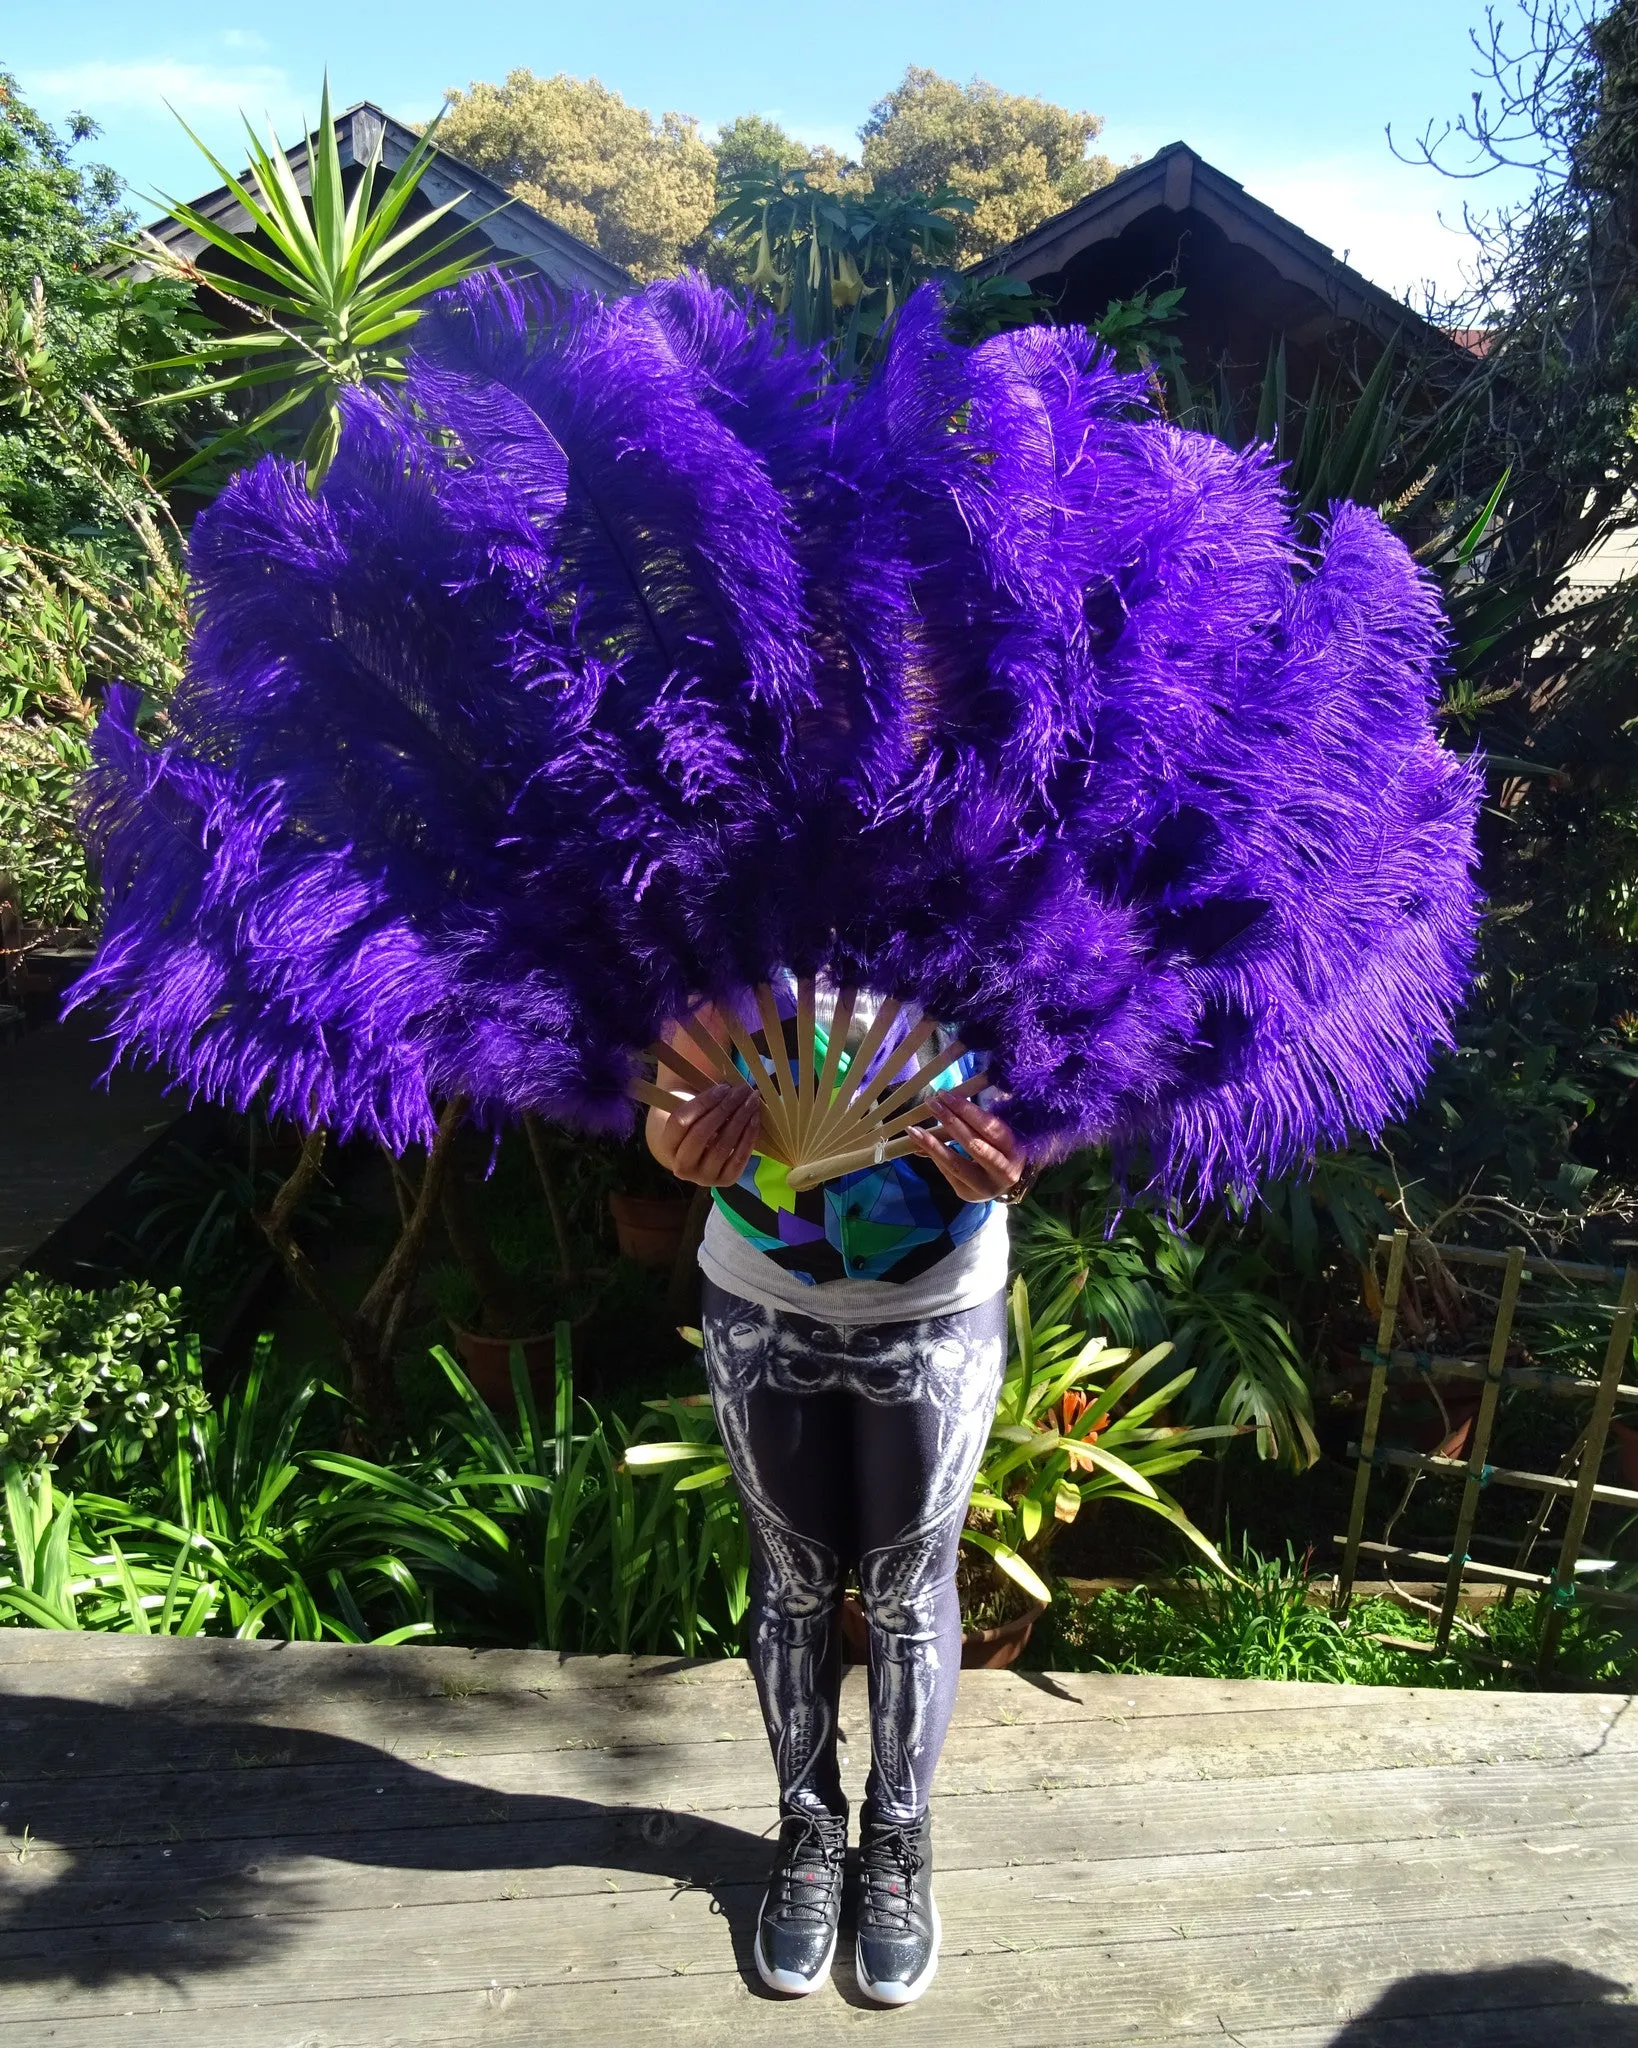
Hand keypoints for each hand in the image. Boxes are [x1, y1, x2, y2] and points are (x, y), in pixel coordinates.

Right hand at [661, 1081, 761, 1187]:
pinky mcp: (724, 1182)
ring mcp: (703, 1178)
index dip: (703, 1102)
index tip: (724, 1087)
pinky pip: (739, 1158)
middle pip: (701, 1134)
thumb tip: (729, 1087)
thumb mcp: (687, 1112)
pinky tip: (755, 1118)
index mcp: (666, 1146)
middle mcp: (681, 1167)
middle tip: (742, 1090)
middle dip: (724, 1109)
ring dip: (739, 1120)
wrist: (699, 1155)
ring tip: (751, 1101)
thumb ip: (701, 1102)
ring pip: (722, 1146)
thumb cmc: (694, 1126)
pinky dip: (749, 1136)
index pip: (680, 1121)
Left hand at [905, 1093, 1027, 1202]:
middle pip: (974, 1145)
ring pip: (956, 1164)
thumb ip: (980, 1120)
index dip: (968, 1111)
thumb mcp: (999, 1135)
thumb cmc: (1001, 1150)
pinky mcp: (967, 1194)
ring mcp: (985, 1187)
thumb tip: (948, 1100)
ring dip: (933, 1144)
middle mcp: (1004, 1172)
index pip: (990, 1128)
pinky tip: (922, 1143)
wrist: (1005, 1183)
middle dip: (950, 1121)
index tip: (947, 1095)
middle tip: (931, 1103)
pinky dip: (935, 1156)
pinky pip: (947, 1172)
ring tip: (915, 1129)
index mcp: (1016, 1151)